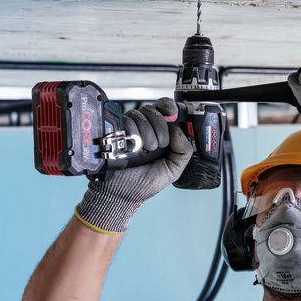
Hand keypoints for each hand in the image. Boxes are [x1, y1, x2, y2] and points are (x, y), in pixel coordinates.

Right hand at [75, 97, 193, 232]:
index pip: (166, 110)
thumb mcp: (173, 170)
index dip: (170, 107)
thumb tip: (178, 129)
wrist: (121, 193)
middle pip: (155, 110)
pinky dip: (133, 132)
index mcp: (162, 135)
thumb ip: (183, 150)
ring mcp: (131, 129)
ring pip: (141, 114)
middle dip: (160, 126)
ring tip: (146, 149)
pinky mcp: (117, 131)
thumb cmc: (144, 183)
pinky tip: (133, 146)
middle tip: (159, 144)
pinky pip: (127, 119)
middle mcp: (146, 129)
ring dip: (147, 132)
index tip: (173, 113)